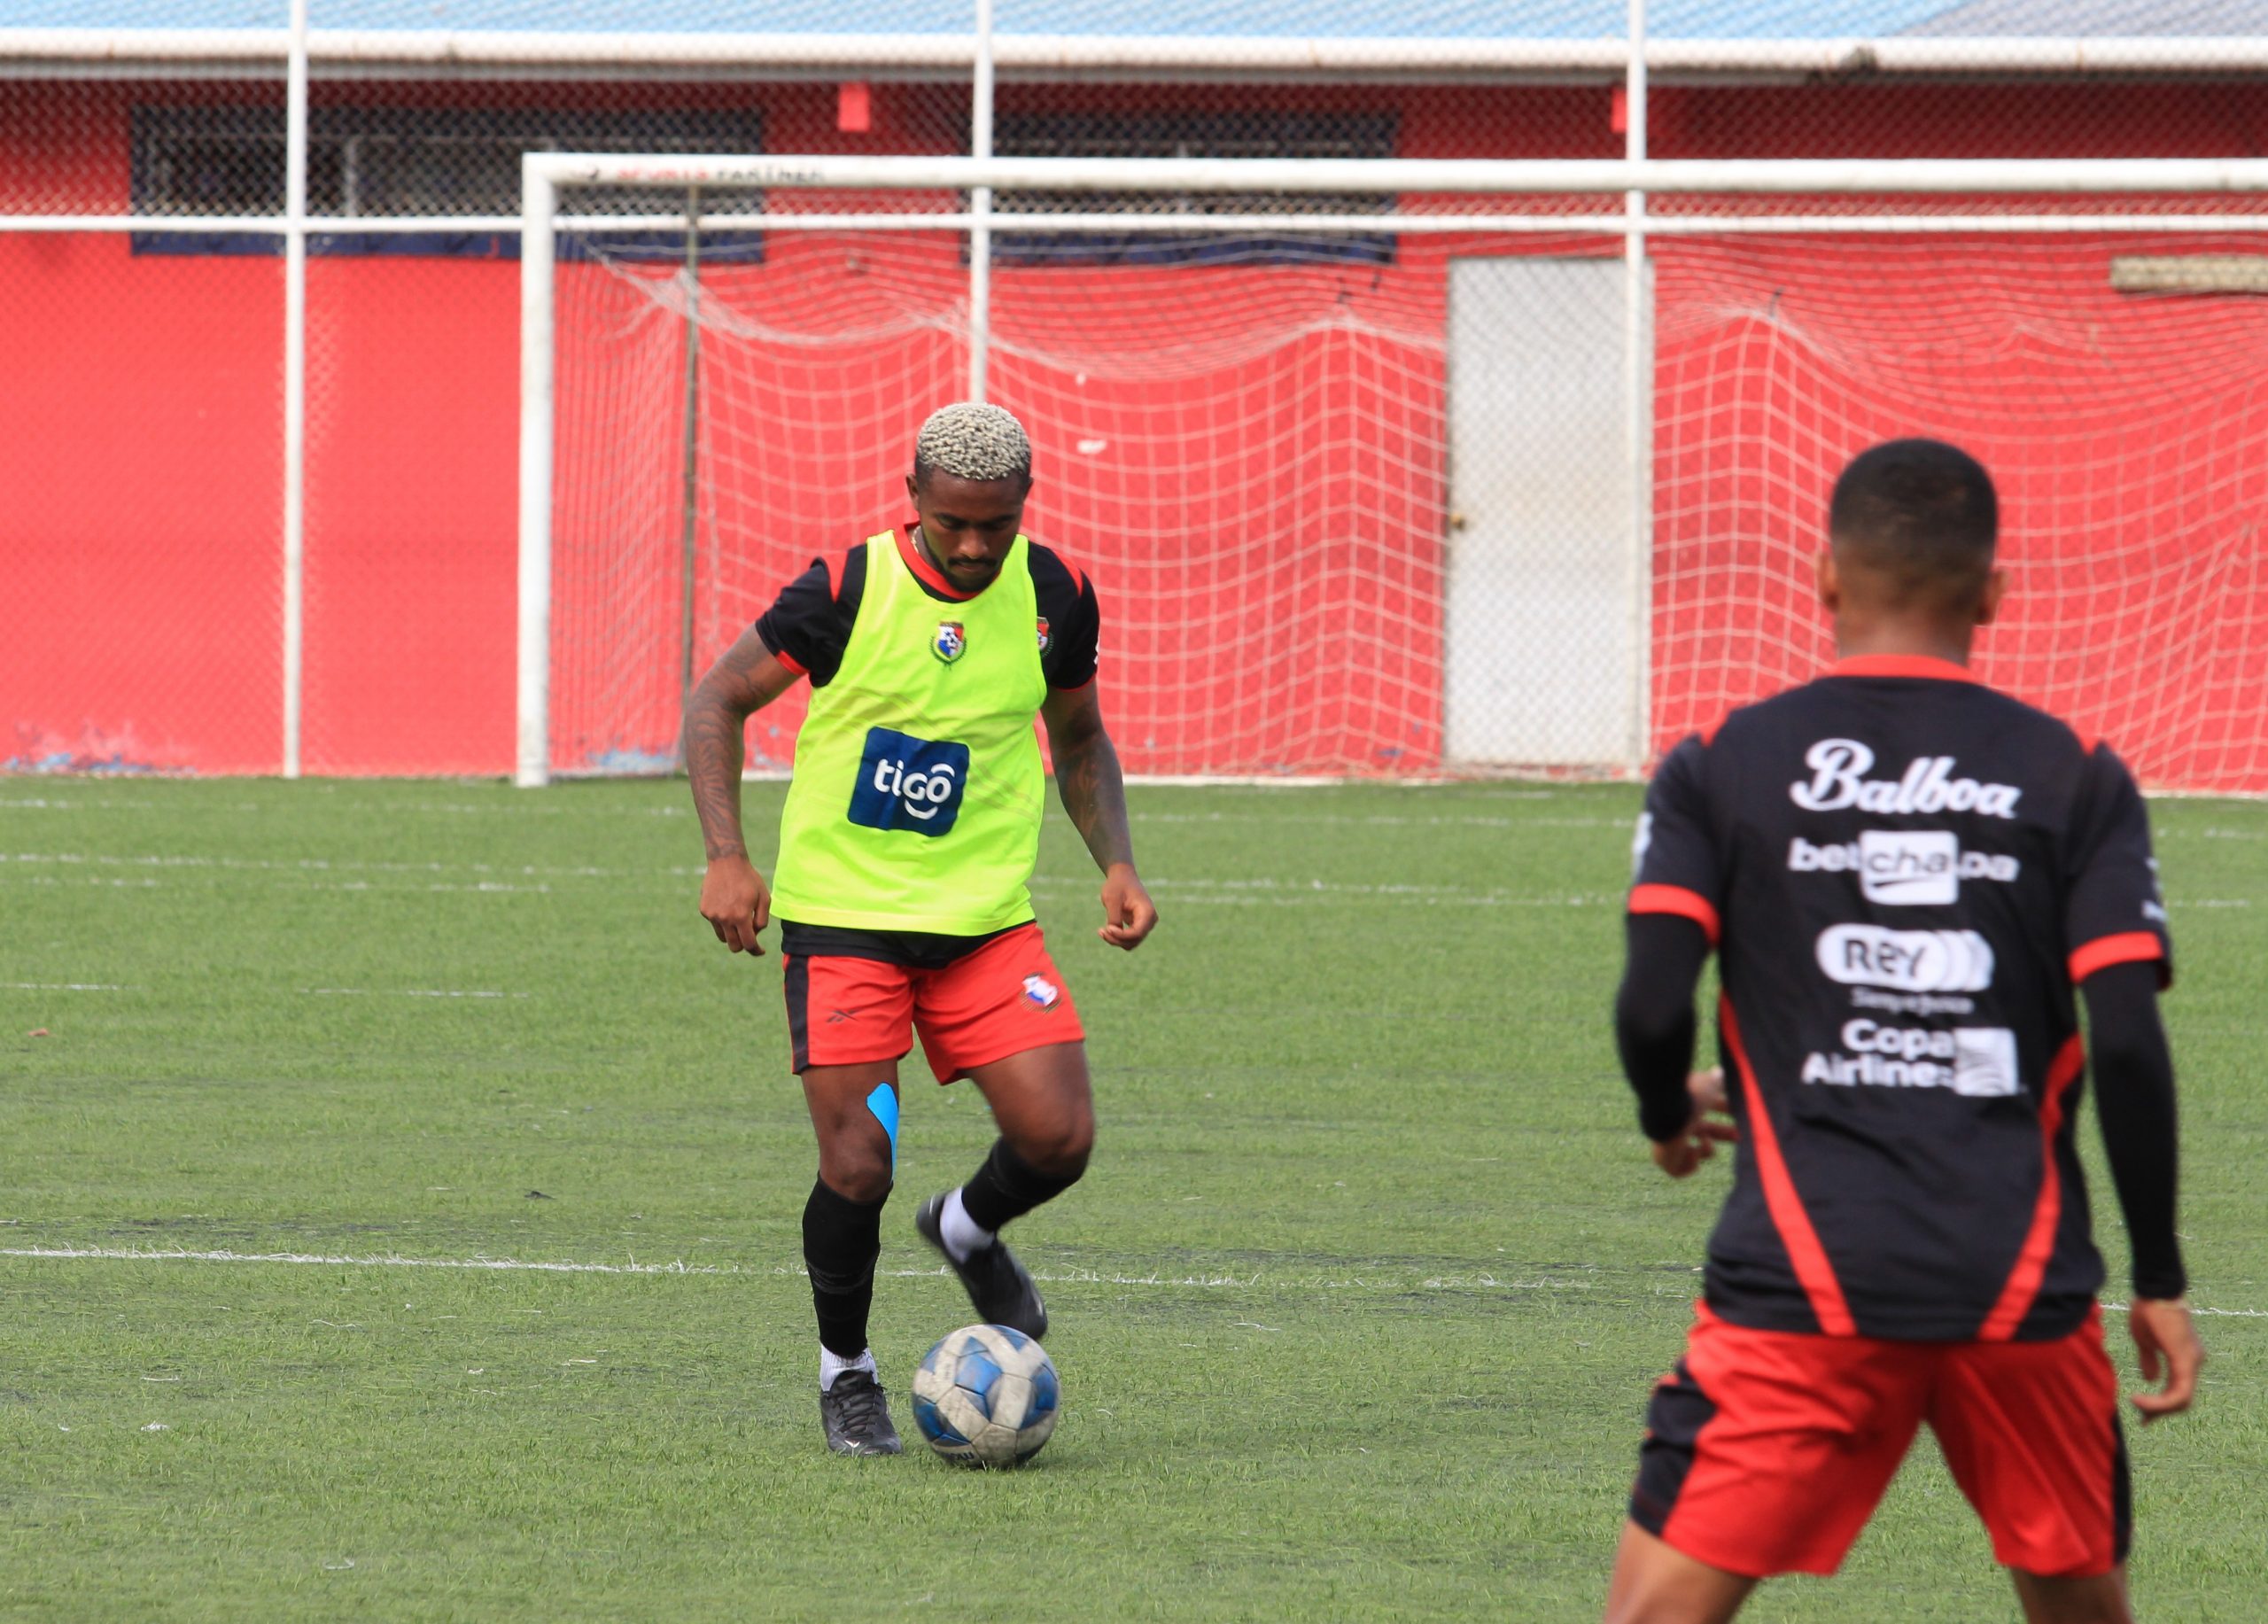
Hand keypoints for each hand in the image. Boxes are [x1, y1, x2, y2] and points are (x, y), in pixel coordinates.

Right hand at [699, 853, 770, 954]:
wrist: (727, 862)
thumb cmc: (749, 880)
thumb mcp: (764, 898)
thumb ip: (762, 920)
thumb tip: (755, 935)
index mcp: (741, 916)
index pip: (748, 944)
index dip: (756, 951)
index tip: (760, 951)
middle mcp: (725, 918)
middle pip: (734, 946)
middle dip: (743, 945)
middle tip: (750, 937)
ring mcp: (712, 915)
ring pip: (723, 937)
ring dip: (732, 934)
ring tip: (739, 917)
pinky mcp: (704, 910)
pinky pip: (715, 923)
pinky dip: (722, 921)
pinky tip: (727, 904)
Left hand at [1098, 863, 1157, 950]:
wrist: (1122, 877)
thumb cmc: (1117, 885)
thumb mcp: (1112, 899)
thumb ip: (1114, 917)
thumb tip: (1114, 933)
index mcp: (1147, 912)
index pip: (1137, 933)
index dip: (1121, 935)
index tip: (1107, 928)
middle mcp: (1149, 920)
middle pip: (1134, 940)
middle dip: (1116, 939)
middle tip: (1101, 931)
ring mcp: (1145, 925)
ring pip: (1131, 943)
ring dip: (1115, 941)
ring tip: (1101, 931)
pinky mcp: (1137, 926)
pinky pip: (1128, 939)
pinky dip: (1116, 938)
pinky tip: (1104, 930)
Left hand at [1652, 1067, 1738, 1177]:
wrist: (1666, 1111)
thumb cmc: (1689, 1095)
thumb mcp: (1709, 1086)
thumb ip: (1716, 1081)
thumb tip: (1719, 1071)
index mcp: (1688, 1104)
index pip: (1708, 1108)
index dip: (1725, 1109)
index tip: (1740, 1111)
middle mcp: (1678, 1122)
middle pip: (1704, 1130)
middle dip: (1723, 1133)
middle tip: (1740, 1136)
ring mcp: (1670, 1140)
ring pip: (1694, 1151)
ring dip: (1706, 1149)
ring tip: (1703, 1140)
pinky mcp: (1664, 1158)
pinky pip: (1679, 1171)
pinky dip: (1690, 1164)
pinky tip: (1691, 1150)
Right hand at [2126, 1297, 2203, 1421]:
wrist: (2154, 1290)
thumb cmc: (2148, 1310)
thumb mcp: (2145, 1340)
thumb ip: (2149, 1361)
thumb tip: (2150, 1379)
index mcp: (2185, 1357)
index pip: (2179, 1390)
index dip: (2161, 1405)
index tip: (2143, 1414)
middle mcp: (2194, 1362)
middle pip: (2182, 1399)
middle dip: (2160, 1411)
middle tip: (2142, 1418)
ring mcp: (2192, 1362)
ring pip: (2181, 1399)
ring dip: (2158, 1408)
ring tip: (2137, 1406)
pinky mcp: (2185, 1361)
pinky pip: (2178, 1392)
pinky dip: (2160, 1401)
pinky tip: (2140, 1399)